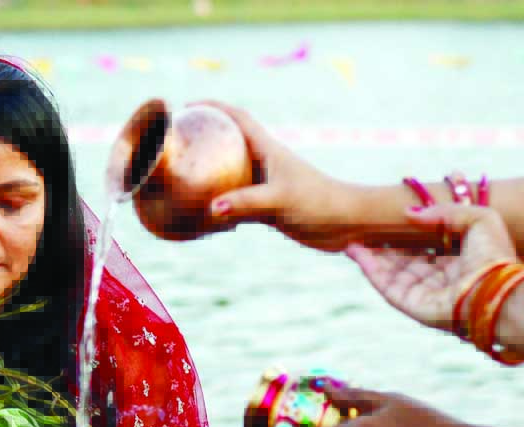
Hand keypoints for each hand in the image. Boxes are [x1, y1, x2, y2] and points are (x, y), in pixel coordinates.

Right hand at [194, 100, 357, 251]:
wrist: (346, 223)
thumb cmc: (318, 203)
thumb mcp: (280, 200)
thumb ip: (246, 203)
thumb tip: (212, 208)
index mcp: (268, 149)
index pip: (237, 118)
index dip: (213, 107)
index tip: (189, 105)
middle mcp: (264, 162)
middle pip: (229, 143)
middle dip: (205, 137)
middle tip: (178, 141)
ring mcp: (265, 184)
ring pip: (230, 173)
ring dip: (209, 173)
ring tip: (182, 177)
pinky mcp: (266, 206)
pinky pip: (234, 200)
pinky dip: (218, 204)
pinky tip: (202, 214)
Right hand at [346, 203, 519, 332]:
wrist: (493, 291)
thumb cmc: (493, 256)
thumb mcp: (481, 218)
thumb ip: (446, 211)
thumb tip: (410, 213)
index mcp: (458, 259)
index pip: (428, 244)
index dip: (408, 231)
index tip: (390, 217)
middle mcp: (439, 276)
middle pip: (404, 257)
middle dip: (384, 243)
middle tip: (366, 226)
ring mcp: (423, 291)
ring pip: (390, 270)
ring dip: (370, 254)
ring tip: (352, 236)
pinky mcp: (409, 303)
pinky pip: (384, 284)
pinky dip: (368, 268)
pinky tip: (355, 251)